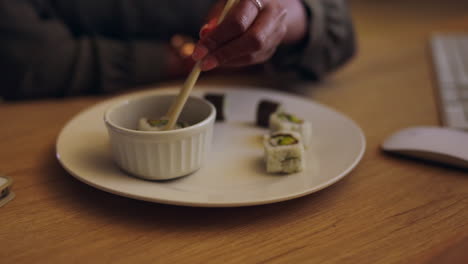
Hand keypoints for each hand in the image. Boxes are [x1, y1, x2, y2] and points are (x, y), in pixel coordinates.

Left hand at [192, 0, 307, 70]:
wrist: (274, 2)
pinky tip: (223, 60)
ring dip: (228, 61)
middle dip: (224, 54)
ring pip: (253, 54)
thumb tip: (205, 37)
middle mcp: (273, 15)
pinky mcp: (274, 46)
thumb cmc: (244, 1)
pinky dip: (235, 61)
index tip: (199, 51)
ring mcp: (278, 32)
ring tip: (210, 61)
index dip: (217, 39)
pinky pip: (253, 59)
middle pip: (252, 41)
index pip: (237, 23)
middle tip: (204, 63)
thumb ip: (217, 18)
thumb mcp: (229, 2)